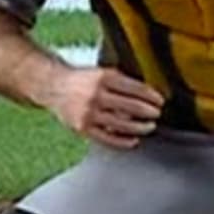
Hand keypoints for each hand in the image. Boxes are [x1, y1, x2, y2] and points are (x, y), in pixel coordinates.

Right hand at [43, 65, 163, 149]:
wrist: (53, 86)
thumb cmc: (82, 80)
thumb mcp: (101, 72)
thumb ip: (121, 81)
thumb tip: (147, 94)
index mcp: (103, 78)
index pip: (134, 88)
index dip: (151, 96)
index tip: (160, 101)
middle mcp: (96, 95)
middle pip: (131, 106)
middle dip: (149, 111)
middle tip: (157, 113)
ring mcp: (88, 113)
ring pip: (122, 124)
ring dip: (140, 127)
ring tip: (149, 127)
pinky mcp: (82, 128)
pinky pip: (107, 138)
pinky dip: (123, 141)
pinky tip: (133, 140)